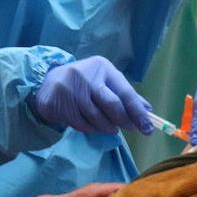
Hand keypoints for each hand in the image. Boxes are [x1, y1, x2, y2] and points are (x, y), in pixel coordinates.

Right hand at [34, 57, 152, 134]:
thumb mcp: (105, 80)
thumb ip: (125, 93)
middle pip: (112, 105)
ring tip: (111, 127)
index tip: (148, 127)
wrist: (48, 82)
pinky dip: (92, 129)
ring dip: (108, 128)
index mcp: (102, 67)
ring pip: (97, 118)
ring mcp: (71, 90)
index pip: (125, 92)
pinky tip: (94, 126)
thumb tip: (147, 110)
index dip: (138, 112)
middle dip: (124, 120)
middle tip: (130, 128)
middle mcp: (87, 76)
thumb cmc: (85, 81)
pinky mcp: (60, 104)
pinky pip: (83, 125)